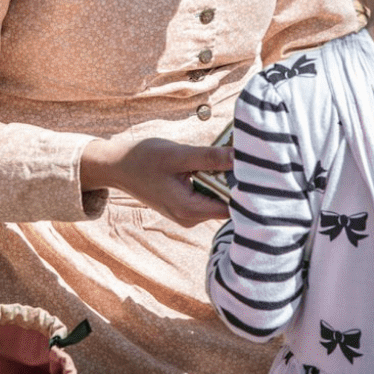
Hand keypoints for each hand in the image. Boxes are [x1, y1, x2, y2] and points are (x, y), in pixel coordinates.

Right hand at [81, 136, 232, 225]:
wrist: (118, 166)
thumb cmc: (143, 159)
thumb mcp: (177, 155)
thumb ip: (209, 158)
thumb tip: (240, 156)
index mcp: (189, 210)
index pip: (233, 208)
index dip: (246, 189)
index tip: (255, 168)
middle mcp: (190, 218)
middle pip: (227, 204)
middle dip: (237, 182)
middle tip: (245, 157)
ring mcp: (187, 214)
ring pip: (218, 198)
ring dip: (225, 179)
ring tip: (229, 157)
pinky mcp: (185, 206)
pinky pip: (208, 195)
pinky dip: (214, 180)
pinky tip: (214, 164)